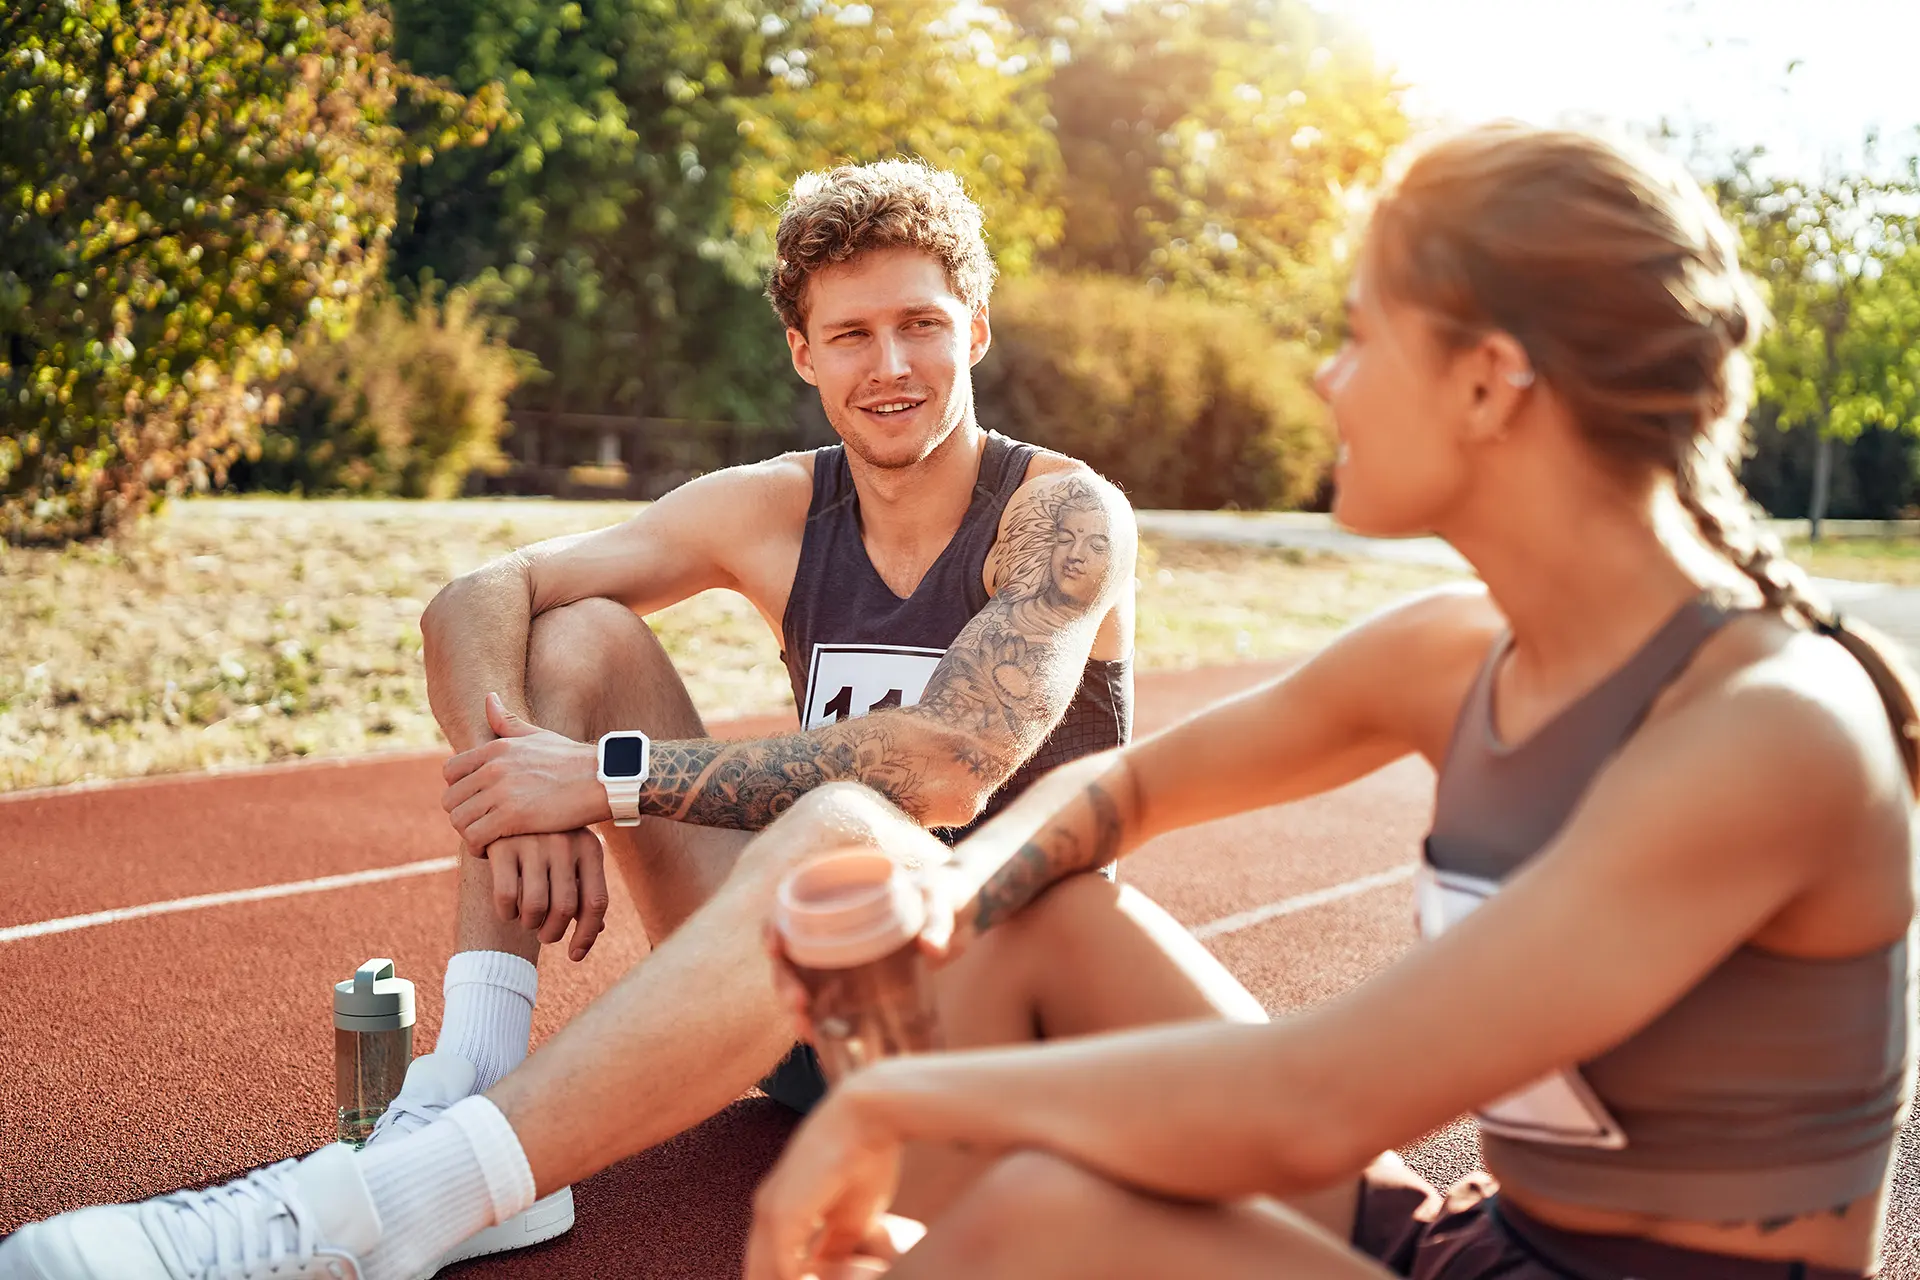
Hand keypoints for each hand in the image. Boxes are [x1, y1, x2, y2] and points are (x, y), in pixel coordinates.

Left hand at [441, 693, 608, 849]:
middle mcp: (493, 768)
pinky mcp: (513, 816)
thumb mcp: (538, 735)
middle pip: (450, 799)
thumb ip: (507, 721)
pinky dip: (478, 849)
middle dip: (462, 816)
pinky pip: (475, 837)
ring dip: (469, 835)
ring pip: (458, 820)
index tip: (476, 803)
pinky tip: (493, 852)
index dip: (458, 791)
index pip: (450, 771)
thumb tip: (488, 698)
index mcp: (496, 748)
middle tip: (480, 827)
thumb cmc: (575, 760)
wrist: (605, 779)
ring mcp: (502, 792)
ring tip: (486, 842)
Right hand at [483, 828, 610, 960]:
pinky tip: (507, 909)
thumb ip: (584, 890)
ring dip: (529, 924)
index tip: (574, 956)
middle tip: (545, 935)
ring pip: (534, 907)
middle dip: (553, 933)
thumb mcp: (572, 857)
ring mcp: (534, 842)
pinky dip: (506, 912)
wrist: (507, 801)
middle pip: (565, 909)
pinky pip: (505, 896)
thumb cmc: (547, 841)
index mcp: (590, 848)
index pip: (597, 903)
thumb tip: (598, 929)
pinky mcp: (502, 845)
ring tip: (526, 920)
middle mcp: (566, 843)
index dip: (587, 936)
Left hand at [745, 1077, 908, 1279]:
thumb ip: (834, 1246)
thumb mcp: (851, 1216)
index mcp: (779, 1206)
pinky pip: (780, 1268)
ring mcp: (769, 1210)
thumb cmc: (866, 1159)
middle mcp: (766, 1208)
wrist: (865, 1115)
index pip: (769, 1261)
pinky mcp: (781, 1213)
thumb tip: (824, 1272)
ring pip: (764, 1273)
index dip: (784, 1277)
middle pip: (760, 1269)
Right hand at [764, 862, 964, 1047]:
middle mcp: (833, 932)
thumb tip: (932, 950)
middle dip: (785, 983)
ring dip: (797, 1010)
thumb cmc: (942, 894)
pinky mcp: (860, 986)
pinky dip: (821, 1023)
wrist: (961, 913)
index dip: (772, 928)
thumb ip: (937, 921)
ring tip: (806, 1030)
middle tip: (798, 1003)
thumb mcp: (940, 899)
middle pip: (790, 958)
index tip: (774, 946)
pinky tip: (821, 1040)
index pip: (790, 911)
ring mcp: (844, 961)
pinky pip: (830, 1006)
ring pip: (804, 986)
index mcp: (840, 899)